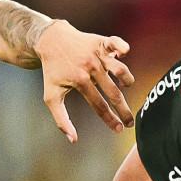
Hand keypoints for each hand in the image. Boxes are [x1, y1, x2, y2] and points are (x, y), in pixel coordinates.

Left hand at [38, 20, 133, 141]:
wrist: (49, 40)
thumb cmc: (52, 71)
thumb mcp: (51, 96)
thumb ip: (61, 119)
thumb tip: (73, 140)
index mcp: (79, 81)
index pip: (99, 105)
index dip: (110, 120)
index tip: (118, 130)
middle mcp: (90, 67)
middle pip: (113, 93)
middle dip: (124, 111)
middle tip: (130, 123)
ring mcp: (97, 54)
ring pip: (120, 69)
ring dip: (127, 81)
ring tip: (124, 86)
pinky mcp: (101, 42)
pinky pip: (117, 43)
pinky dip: (123, 49)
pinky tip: (122, 57)